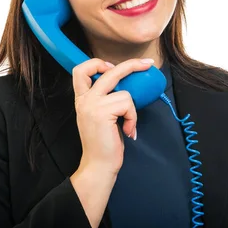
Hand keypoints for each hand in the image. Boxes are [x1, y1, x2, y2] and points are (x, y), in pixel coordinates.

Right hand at [72, 57, 154, 176]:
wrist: (99, 165)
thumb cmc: (105, 142)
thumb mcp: (102, 115)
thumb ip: (106, 99)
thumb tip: (127, 84)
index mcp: (82, 98)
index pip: (81, 70)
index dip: (97, 63)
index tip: (113, 66)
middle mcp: (84, 99)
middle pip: (108, 70)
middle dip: (131, 64)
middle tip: (147, 64)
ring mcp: (92, 104)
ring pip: (125, 93)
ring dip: (132, 110)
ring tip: (128, 124)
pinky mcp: (102, 112)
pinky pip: (128, 104)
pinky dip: (132, 117)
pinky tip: (127, 130)